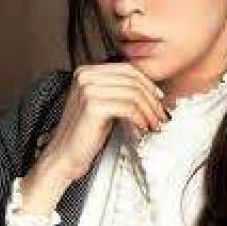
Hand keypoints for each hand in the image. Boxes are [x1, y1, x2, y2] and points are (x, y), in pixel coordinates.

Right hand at [36, 60, 169, 182]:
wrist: (65, 156)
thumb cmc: (86, 134)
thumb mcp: (104, 105)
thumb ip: (121, 92)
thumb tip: (154, 90)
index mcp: (86, 72)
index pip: (127, 69)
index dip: (148, 84)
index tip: (160, 99)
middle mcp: (85, 76)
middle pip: (132, 80)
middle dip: (152, 99)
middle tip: (161, 116)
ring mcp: (87, 89)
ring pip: (133, 94)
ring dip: (149, 111)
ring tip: (155, 125)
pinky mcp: (92, 105)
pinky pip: (128, 107)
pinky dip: (141, 118)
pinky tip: (143, 128)